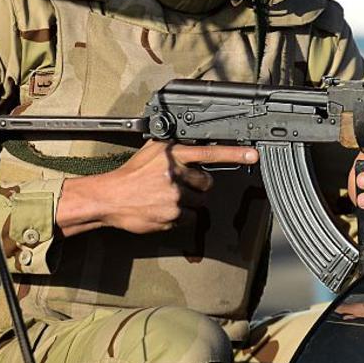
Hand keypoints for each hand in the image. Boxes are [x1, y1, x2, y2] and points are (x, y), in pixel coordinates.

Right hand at [57, 140, 257, 235]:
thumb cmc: (130, 175)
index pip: (210, 152)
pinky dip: (181, 217)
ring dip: (188, 202)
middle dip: (198, 185)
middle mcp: (175, 174)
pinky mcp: (172, 217)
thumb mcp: (151, 151)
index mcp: (173, 154)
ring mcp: (174, 197)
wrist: (109, 198)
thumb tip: (193, 143)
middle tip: (179, 185)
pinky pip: (189, 218)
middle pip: (207, 183)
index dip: (235, 153)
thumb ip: (174, 148)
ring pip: (199, 202)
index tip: (254, 154)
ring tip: (166, 198)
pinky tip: (164, 210)